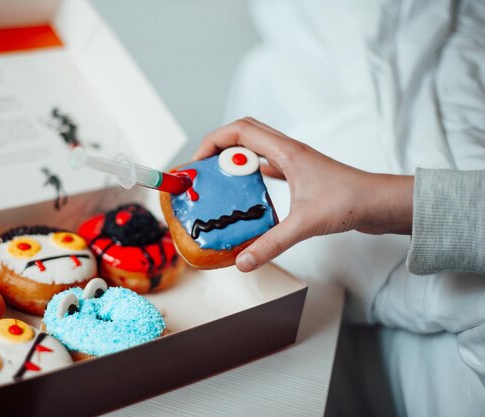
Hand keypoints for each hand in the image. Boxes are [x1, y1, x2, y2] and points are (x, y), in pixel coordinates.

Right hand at [193, 118, 413, 271]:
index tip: (198, 161)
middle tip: (204, 169)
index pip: (241, 130)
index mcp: (287, 152)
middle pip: (244, 134)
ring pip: (256, 148)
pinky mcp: (300, 175)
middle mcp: (289, 151)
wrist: (380, 203)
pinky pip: (268, 165)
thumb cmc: (351, 202)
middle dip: (219, 147)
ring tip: (219, 181)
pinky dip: (251, 173)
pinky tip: (245, 192)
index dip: (214, 141)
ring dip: (234, 159)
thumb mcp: (304, 225)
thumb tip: (242, 261)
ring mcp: (295, 162)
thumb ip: (271, 244)